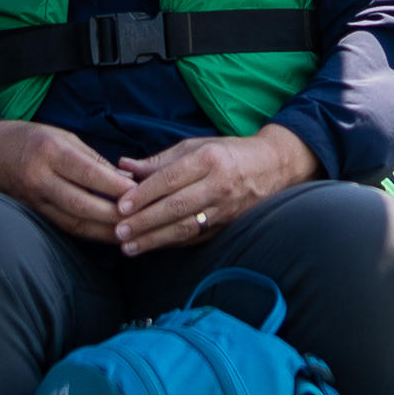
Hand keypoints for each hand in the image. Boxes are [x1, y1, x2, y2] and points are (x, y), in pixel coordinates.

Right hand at [0, 117, 129, 245]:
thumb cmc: (29, 139)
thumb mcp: (62, 136)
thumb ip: (93, 159)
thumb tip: (126, 179)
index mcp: (50, 152)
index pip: (88, 173)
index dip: (115, 186)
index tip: (139, 192)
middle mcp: (40, 178)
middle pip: (82, 204)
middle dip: (113, 215)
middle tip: (141, 218)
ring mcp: (35, 200)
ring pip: (74, 222)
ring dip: (104, 231)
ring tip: (130, 233)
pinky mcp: (34, 213)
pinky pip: (65, 226)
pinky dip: (88, 232)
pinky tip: (107, 235)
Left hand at [112, 125, 314, 257]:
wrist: (274, 167)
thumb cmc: (229, 153)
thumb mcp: (196, 147)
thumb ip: (160, 160)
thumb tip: (123, 167)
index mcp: (209, 159)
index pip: (171, 179)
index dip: (144, 194)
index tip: (121, 206)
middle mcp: (219, 185)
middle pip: (176, 207)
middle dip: (145, 221)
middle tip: (119, 232)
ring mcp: (226, 209)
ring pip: (186, 227)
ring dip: (155, 239)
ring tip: (129, 247)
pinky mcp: (229, 226)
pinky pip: (197, 237)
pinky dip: (172, 243)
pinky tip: (153, 247)